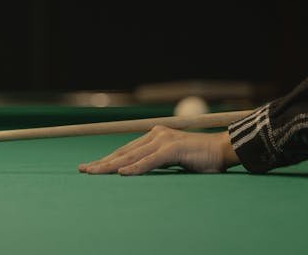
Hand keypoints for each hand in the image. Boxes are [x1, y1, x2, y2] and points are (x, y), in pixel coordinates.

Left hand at [78, 126, 239, 175]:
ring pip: (132, 156)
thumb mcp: (173, 159)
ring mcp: (163, 140)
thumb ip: (156, 161)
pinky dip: (135, 168)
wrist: (223, 150)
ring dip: (111, 166)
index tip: (91, 167)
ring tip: (95, 172)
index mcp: (155, 136)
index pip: (126, 150)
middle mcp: (156, 135)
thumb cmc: (200, 158)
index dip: (107, 159)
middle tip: (84, 170)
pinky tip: (122, 174)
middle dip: (102, 162)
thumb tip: (137, 171)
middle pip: (124, 152)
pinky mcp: (173, 149)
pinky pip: (150, 161)